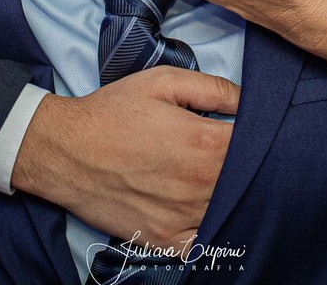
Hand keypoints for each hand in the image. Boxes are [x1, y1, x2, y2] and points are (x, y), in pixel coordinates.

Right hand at [12, 66, 237, 246]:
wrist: (66, 150)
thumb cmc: (114, 112)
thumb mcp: (162, 82)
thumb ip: (211, 87)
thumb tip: (247, 99)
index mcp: (202, 143)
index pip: (255, 143)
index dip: (260, 134)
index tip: (254, 127)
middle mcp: (198, 185)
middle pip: (248, 180)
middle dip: (251, 164)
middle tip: (239, 151)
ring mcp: (182, 218)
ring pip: (229, 210)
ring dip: (234, 195)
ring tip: (220, 176)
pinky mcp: (164, 240)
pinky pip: (204, 244)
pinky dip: (211, 230)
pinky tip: (205, 210)